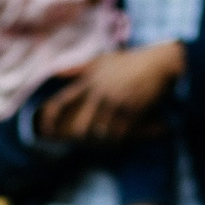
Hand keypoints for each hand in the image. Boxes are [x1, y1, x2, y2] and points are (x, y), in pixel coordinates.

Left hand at [37, 42, 185, 143]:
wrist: (159, 63)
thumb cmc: (130, 62)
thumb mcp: (103, 60)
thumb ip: (79, 68)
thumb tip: (55, 73)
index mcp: (89, 81)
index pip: (61, 101)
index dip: (49, 118)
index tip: (45, 130)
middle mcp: (100, 93)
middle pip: (82, 127)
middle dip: (83, 139)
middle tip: (86, 142)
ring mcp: (116, 103)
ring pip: (102, 135)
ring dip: (104, 142)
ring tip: (108, 144)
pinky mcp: (132, 111)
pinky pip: (120, 135)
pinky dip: (119, 142)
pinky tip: (120, 143)